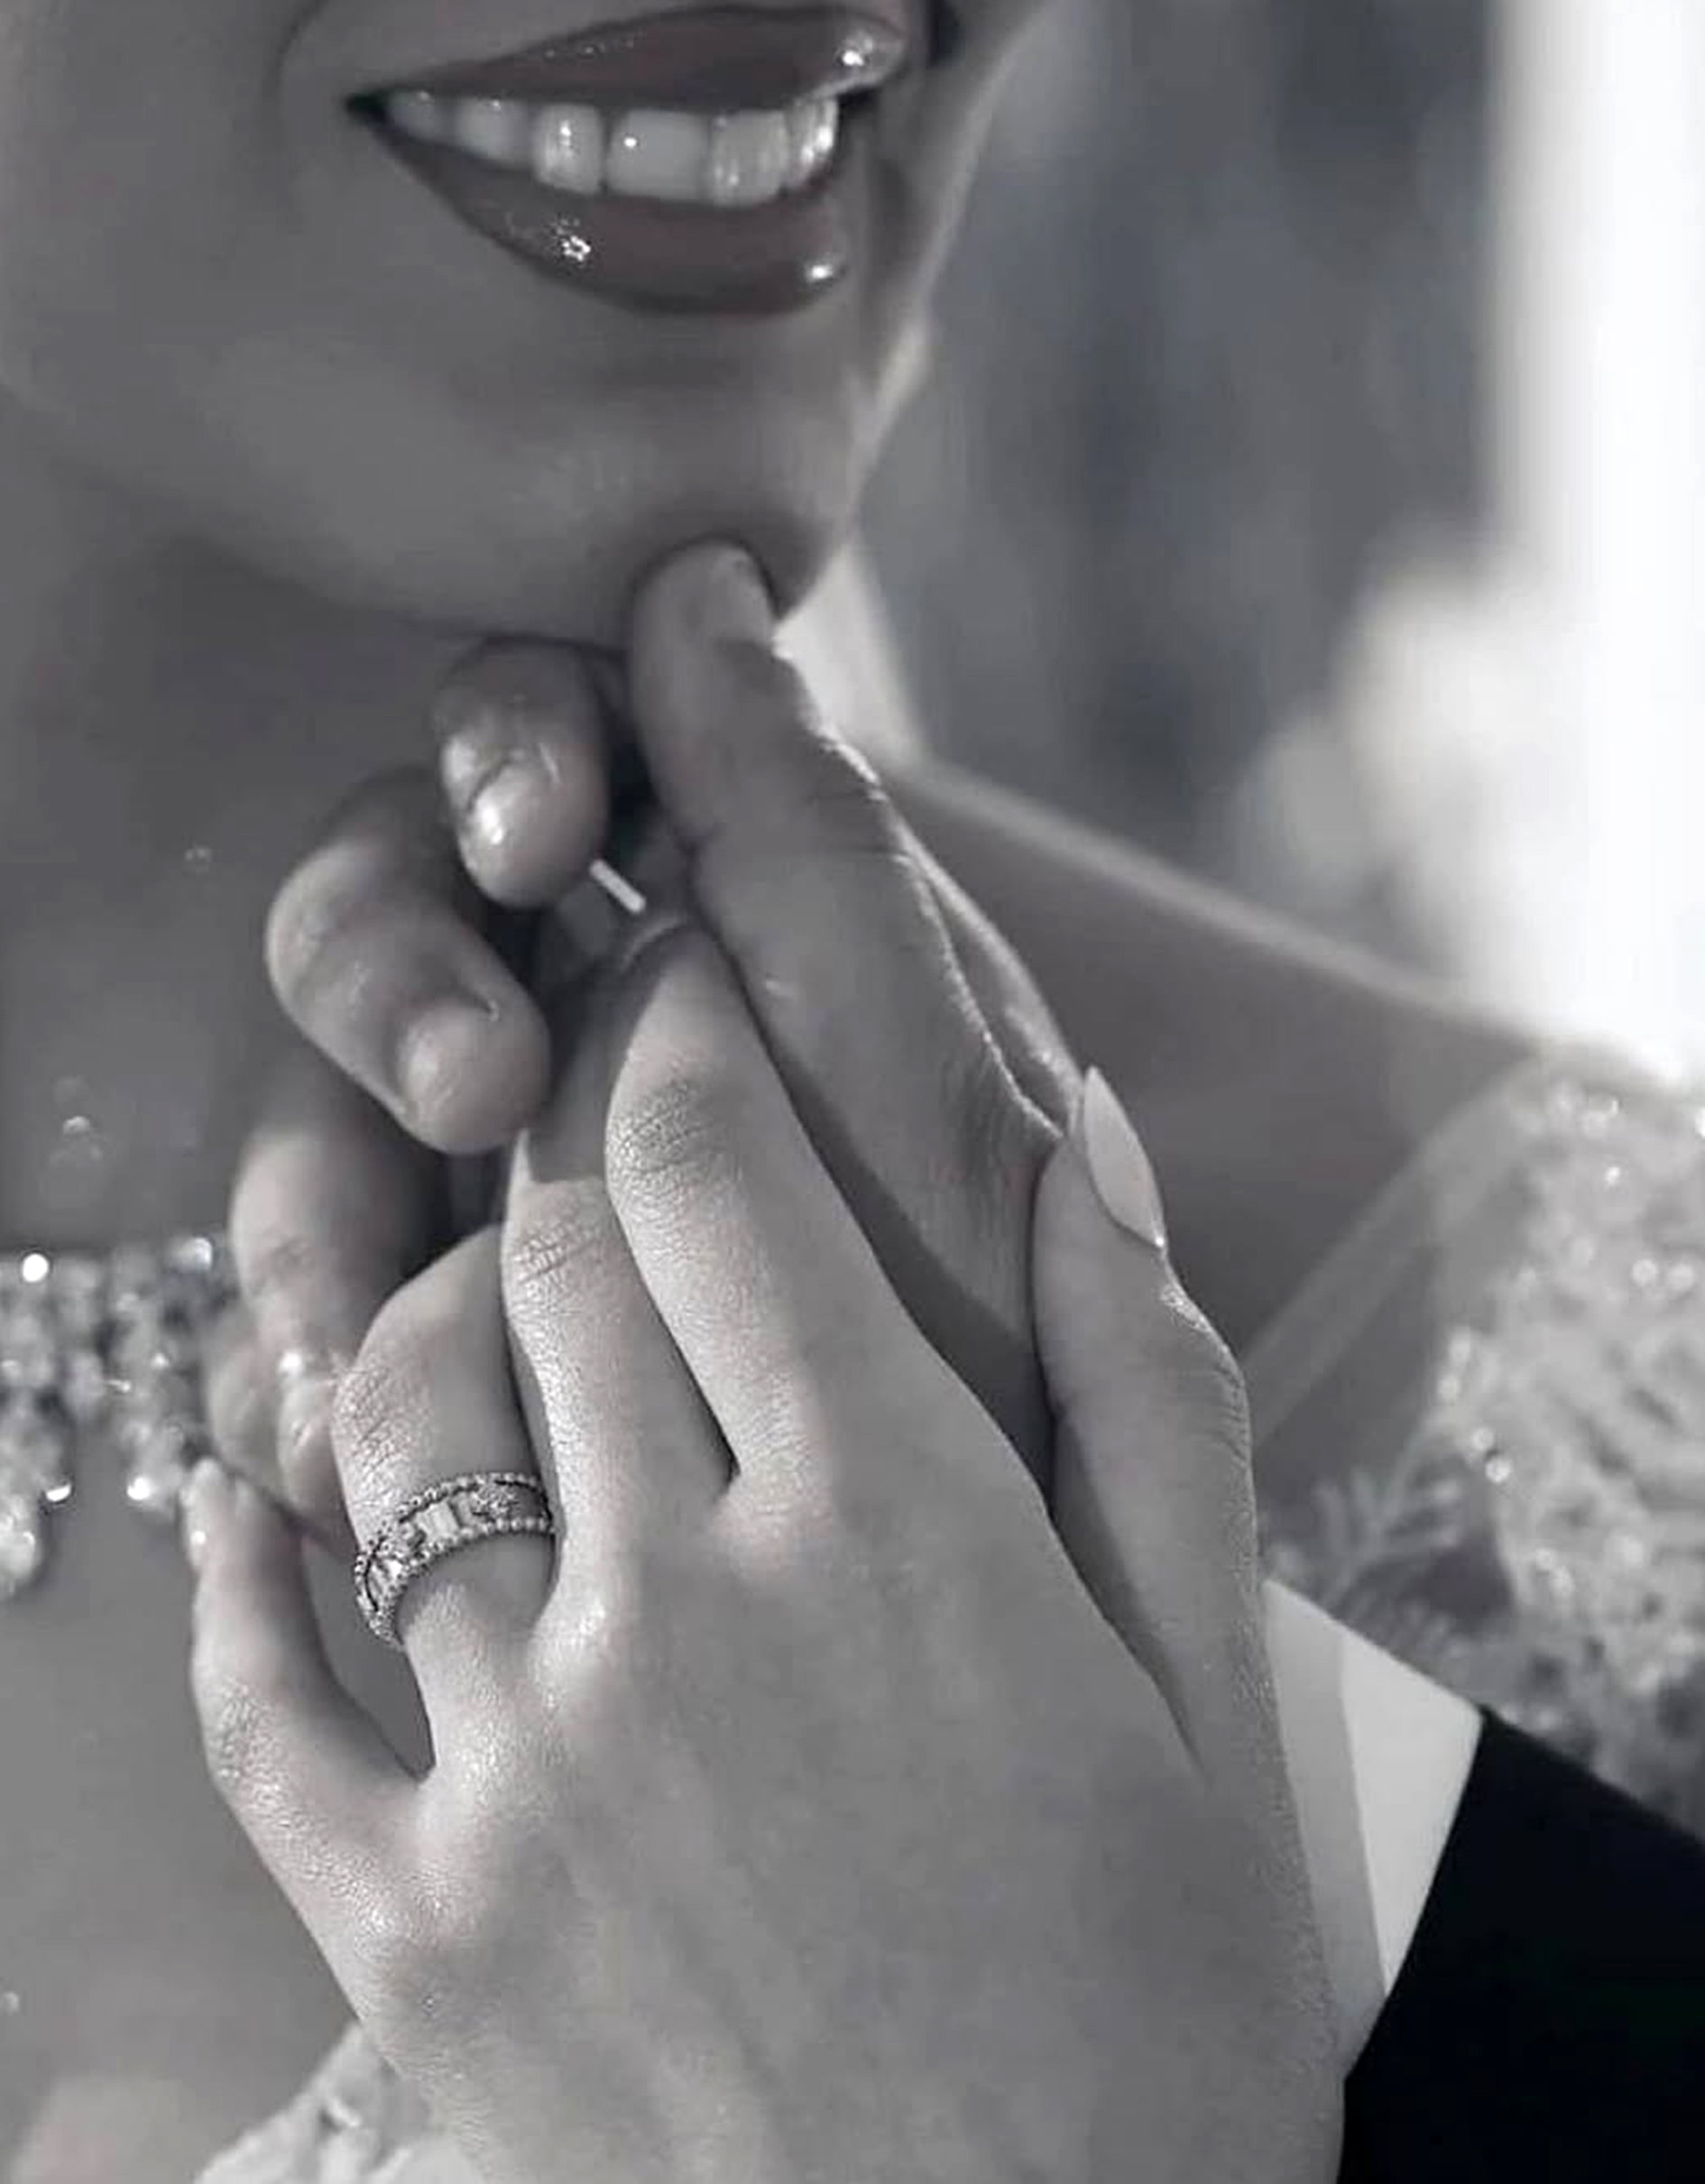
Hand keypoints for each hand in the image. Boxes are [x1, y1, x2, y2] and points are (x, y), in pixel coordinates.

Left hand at [186, 922, 1337, 2183]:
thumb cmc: (1161, 2030)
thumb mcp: (1215, 1697)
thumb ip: (1149, 1397)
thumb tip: (1083, 1143)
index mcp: (888, 1531)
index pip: (709, 1170)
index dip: (671, 1023)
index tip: (668, 968)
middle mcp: (678, 1612)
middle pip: (541, 1262)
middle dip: (553, 1128)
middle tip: (575, 1086)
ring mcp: (519, 1774)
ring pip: (395, 1424)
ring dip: (408, 1303)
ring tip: (449, 1266)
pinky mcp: (410, 1935)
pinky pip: (265, 1689)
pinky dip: (241, 1557)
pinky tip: (252, 1479)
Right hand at [220, 545, 1076, 1540]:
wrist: (974, 1635)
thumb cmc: (999, 1357)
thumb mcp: (926, 1095)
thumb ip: (807, 845)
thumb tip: (701, 577)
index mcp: (719, 921)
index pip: (549, 742)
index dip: (509, 750)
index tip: (540, 832)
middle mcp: (590, 1029)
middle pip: (392, 906)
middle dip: (390, 975)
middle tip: (465, 1083)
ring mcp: (493, 1187)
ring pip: (317, 1111)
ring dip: (310, 1207)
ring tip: (355, 1335)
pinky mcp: (432, 1340)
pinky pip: (306, 1306)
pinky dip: (297, 1364)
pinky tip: (323, 1444)